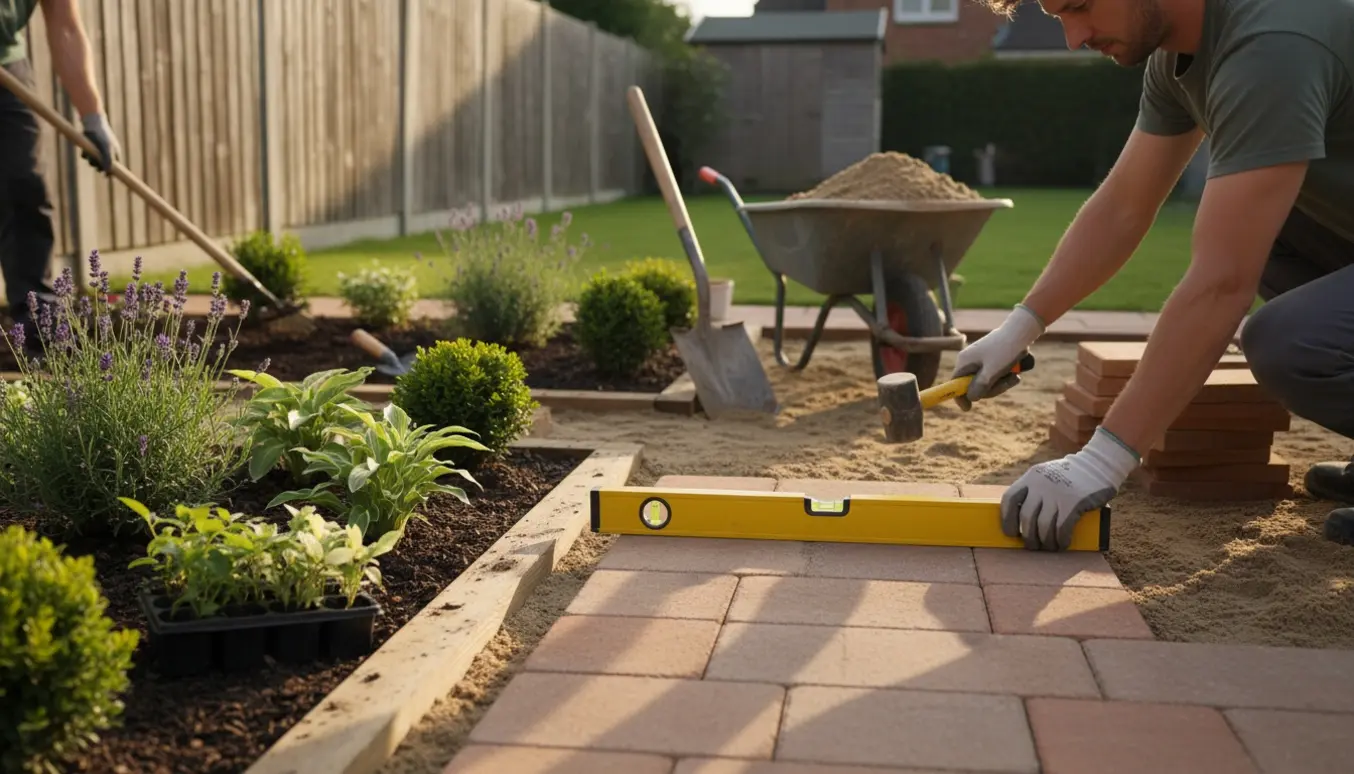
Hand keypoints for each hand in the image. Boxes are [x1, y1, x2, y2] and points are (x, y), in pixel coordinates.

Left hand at [80, 113, 120, 173]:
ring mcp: (98, 151)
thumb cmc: (102, 136)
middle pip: (102, 166)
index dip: (110, 171)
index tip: (106, 176)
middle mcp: (107, 153)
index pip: (114, 167)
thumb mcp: (106, 149)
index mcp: (115, 153)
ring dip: (90, 160)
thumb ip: (107, 161)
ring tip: (88, 154)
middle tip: (94, 161)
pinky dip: (84, 155)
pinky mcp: (89, 148)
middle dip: (97, 165)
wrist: (92, 123)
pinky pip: (86, 156)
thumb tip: (107, 172)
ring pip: (93, 161)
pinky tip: (84, 150)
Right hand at [951, 303, 1044, 409]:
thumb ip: (979, 387)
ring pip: (986, 381)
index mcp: (964, 361)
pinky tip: (1015, 373)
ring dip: (1001, 383)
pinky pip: (993, 374)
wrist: (1021, 331)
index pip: (955, 384)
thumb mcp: (992, 372)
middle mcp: (969, 360)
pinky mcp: (991, 358)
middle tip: (1007, 384)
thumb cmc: (1005, 350)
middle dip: (991, 389)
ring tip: (1015, 377)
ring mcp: (980, 359)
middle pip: (973, 385)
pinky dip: (1003, 376)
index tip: (968, 409)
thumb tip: (971, 398)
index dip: (960, 397)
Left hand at [1000, 427, 1139, 550]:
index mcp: (1031, 477)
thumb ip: (1034, 490)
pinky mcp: (1074, 503)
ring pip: (1043, 526)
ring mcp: (1057, 494)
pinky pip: (1061, 528)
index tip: (1010, 533)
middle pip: (1026, 518)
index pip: (1009, 499)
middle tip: (1033, 546)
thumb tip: (1023, 521)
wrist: (1098, 464)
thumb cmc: (1071, 476)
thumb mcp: (1046, 475)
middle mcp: (1040, 485)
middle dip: (1028, 537)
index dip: (1006, 519)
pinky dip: (1060, 540)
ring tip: (1049, 547)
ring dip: (1045, 542)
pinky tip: (1063, 544)